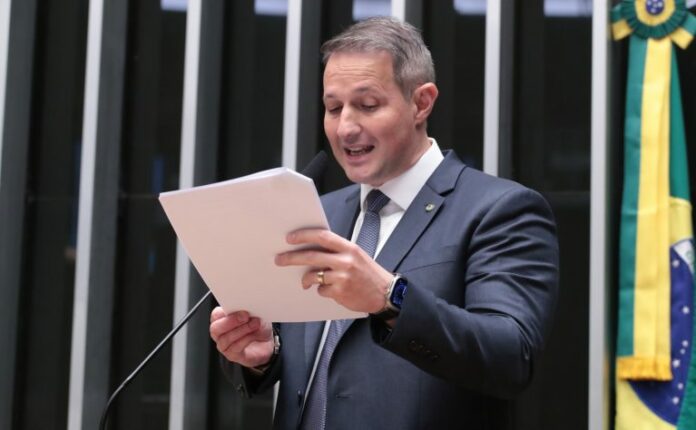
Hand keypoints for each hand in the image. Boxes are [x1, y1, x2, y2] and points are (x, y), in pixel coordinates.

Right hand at [209, 307, 273, 367]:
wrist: (267, 342)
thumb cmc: (257, 326)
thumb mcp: (255, 314)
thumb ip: (246, 310)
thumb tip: (246, 306)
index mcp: (221, 319)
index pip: (216, 315)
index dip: (225, 311)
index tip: (238, 306)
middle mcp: (220, 333)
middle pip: (216, 328)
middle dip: (231, 321)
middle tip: (245, 316)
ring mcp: (224, 346)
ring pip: (226, 339)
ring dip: (243, 330)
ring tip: (255, 323)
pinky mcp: (232, 355)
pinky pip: (236, 348)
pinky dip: (247, 339)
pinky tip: (254, 334)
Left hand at [275, 228, 392, 313]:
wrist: (385, 293)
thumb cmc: (368, 273)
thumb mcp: (356, 255)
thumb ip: (337, 251)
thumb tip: (312, 248)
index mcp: (349, 248)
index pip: (322, 236)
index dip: (304, 236)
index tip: (290, 238)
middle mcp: (345, 261)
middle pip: (311, 256)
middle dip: (292, 258)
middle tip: (280, 259)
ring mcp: (342, 277)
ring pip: (313, 275)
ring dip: (307, 279)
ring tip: (306, 282)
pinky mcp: (340, 292)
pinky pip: (321, 290)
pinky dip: (322, 290)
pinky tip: (331, 290)